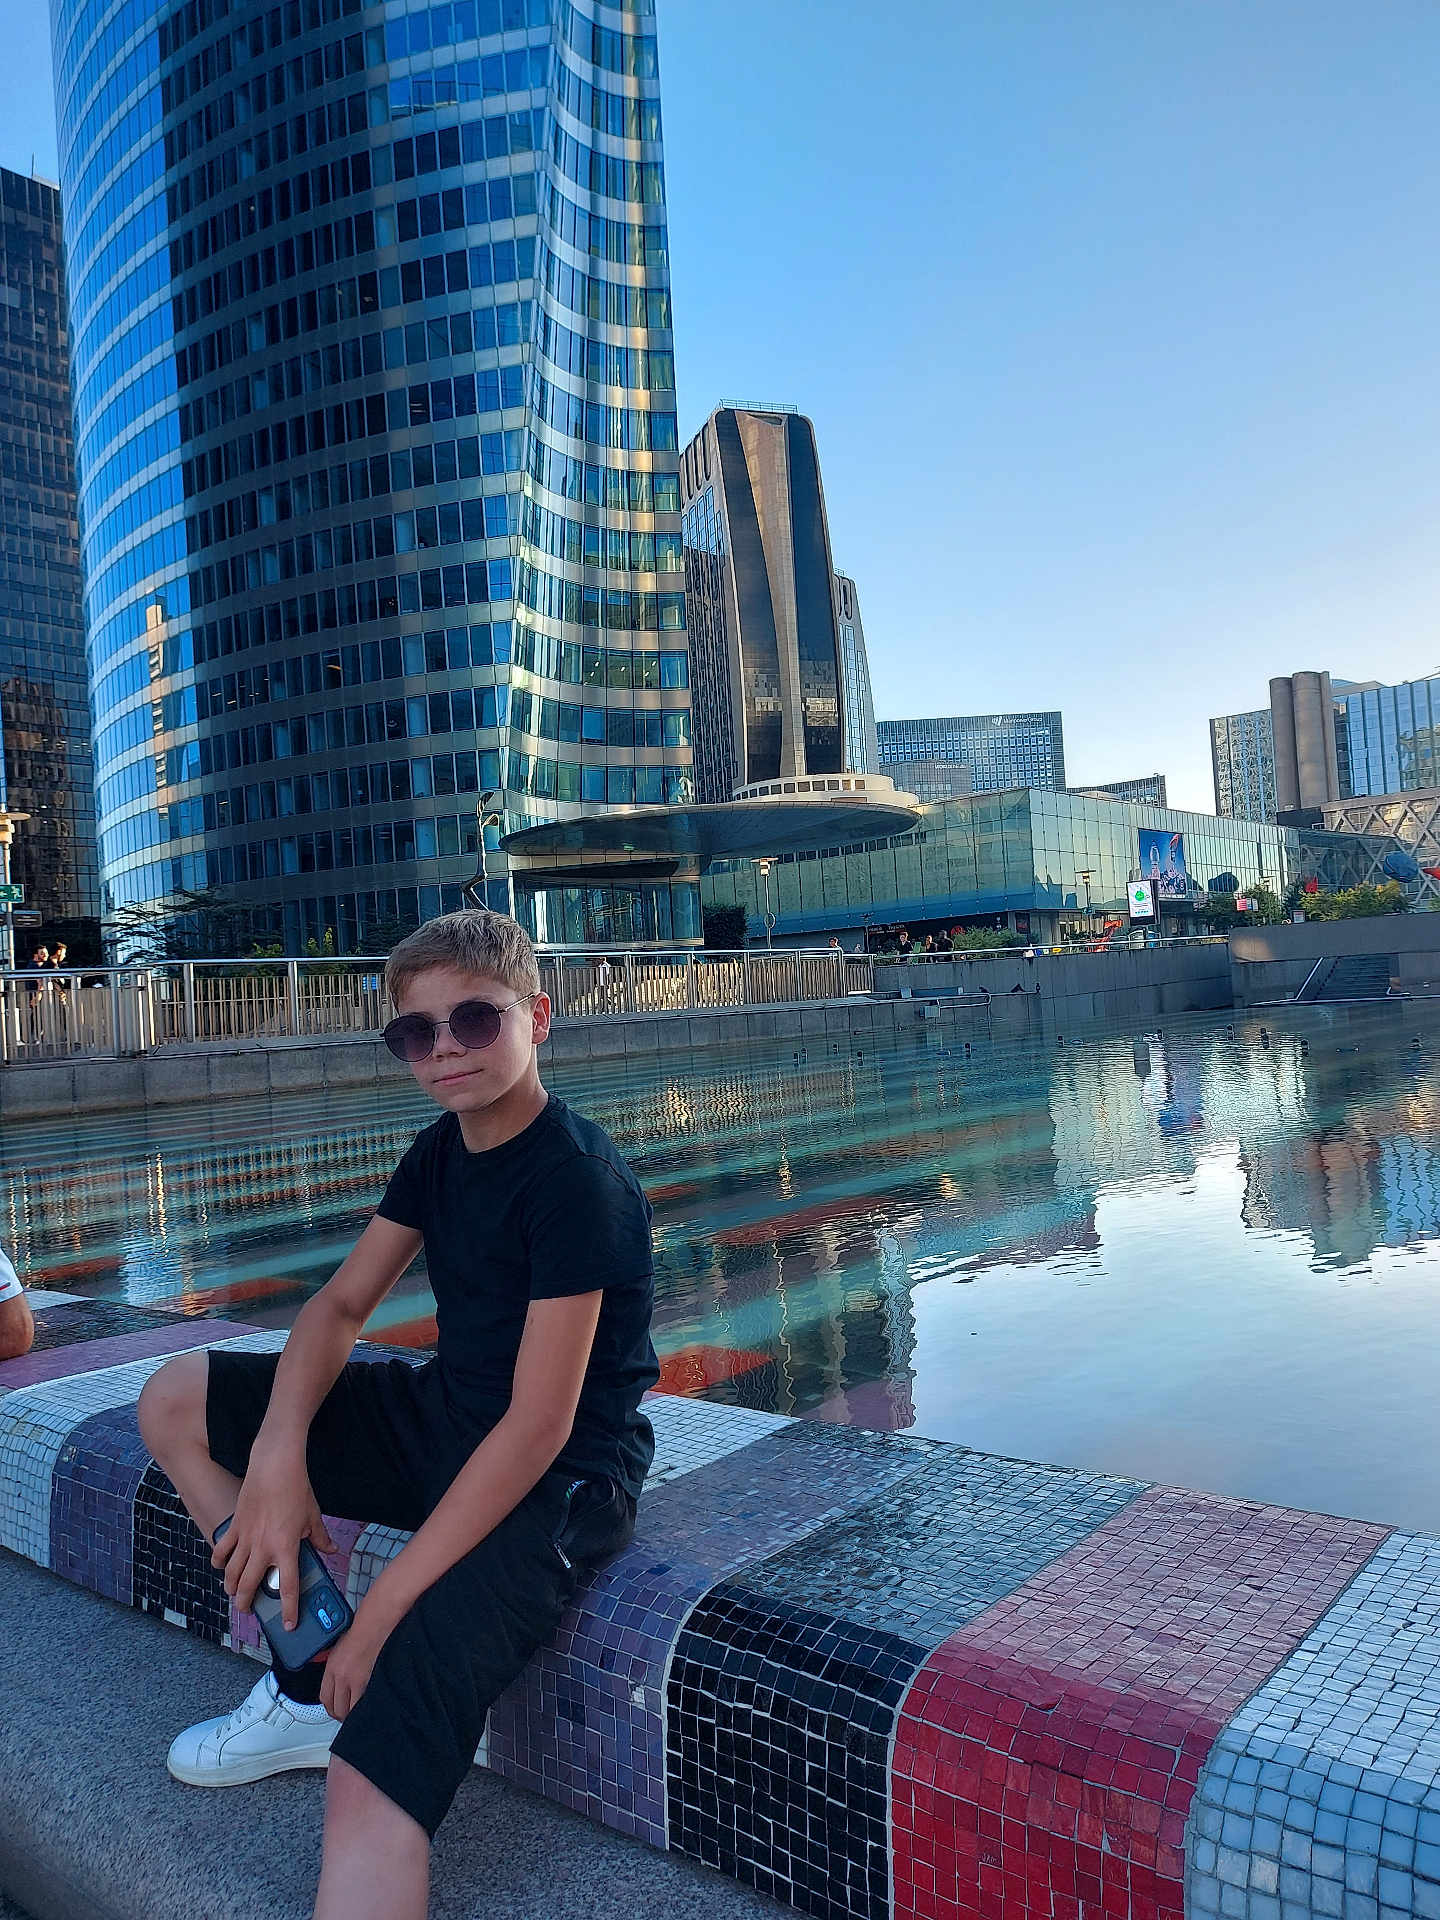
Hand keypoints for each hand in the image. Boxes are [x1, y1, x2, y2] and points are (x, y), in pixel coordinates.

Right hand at [212, 1447, 334, 1627]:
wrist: (275, 1464)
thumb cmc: (297, 1488)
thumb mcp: (313, 1515)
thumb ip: (320, 1538)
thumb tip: (329, 1550)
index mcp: (287, 1547)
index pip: (288, 1588)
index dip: (289, 1610)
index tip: (289, 1625)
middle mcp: (263, 1547)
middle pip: (251, 1586)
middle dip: (248, 1604)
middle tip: (250, 1610)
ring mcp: (246, 1537)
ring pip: (233, 1573)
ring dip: (232, 1587)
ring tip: (235, 1593)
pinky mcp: (235, 1525)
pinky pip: (221, 1550)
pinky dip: (219, 1562)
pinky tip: (222, 1568)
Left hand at [320, 1615, 388, 1720]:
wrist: (378, 1621)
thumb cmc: (364, 1628)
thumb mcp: (341, 1646)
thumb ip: (337, 1665)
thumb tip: (336, 1679)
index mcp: (331, 1667)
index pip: (325, 1698)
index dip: (330, 1707)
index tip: (335, 1709)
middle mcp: (340, 1676)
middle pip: (335, 1708)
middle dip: (341, 1714)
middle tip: (347, 1714)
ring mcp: (354, 1680)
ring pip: (348, 1710)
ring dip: (352, 1714)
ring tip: (358, 1713)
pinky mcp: (368, 1681)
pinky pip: (362, 1704)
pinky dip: (365, 1707)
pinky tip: (369, 1705)